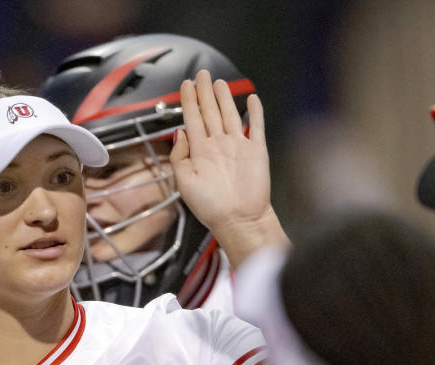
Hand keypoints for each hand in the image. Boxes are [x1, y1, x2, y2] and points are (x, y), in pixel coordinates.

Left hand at [171, 70, 284, 267]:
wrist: (239, 220)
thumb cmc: (211, 208)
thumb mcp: (184, 182)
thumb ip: (178, 157)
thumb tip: (178, 133)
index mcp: (200, 152)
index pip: (192, 119)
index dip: (188, 100)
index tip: (185, 85)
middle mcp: (218, 146)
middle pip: (210, 111)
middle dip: (205, 92)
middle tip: (201, 74)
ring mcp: (238, 147)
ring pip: (229, 115)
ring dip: (225, 98)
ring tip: (219, 82)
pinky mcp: (256, 151)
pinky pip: (256, 127)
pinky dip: (255, 113)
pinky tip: (252, 100)